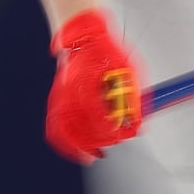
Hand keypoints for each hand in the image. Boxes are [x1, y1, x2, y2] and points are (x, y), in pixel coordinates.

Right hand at [47, 9, 143, 164]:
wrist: (83, 38)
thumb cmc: (105, 51)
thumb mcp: (129, 70)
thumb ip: (134, 97)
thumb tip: (138, 121)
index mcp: (87, 84)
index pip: (100, 118)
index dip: (116, 130)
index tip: (128, 133)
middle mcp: (70, 93)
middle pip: (83, 129)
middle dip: (102, 139)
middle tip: (117, 140)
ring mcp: (60, 98)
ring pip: (65, 132)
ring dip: (80, 147)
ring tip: (93, 155)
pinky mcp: (57, 102)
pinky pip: (55, 128)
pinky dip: (66, 142)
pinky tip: (78, 150)